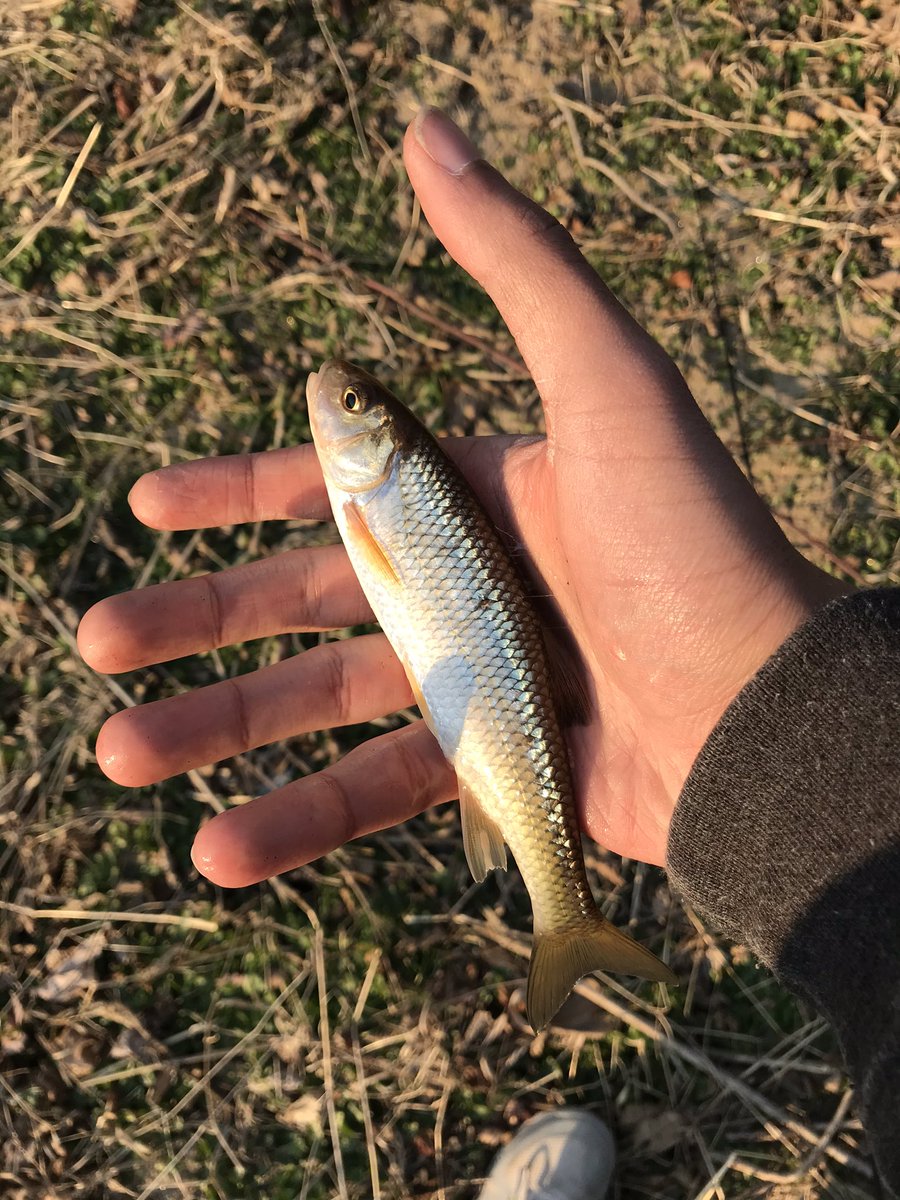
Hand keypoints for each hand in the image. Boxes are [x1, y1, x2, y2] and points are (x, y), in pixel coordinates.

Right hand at [78, 108, 844, 884]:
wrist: (766, 711)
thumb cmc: (689, 543)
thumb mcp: (606, 381)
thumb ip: (517, 262)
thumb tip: (428, 131)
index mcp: (477, 493)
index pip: (331, 485)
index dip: (235, 491)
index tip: (149, 507)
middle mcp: (466, 583)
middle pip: (300, 599)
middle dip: (195, 621)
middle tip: (98, 642)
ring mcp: (471, 679)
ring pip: (316, 703)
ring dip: (216, 731)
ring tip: (120, 756)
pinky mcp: (485, 768)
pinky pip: (374, 793)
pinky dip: (299, 822)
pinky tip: (220, 852)